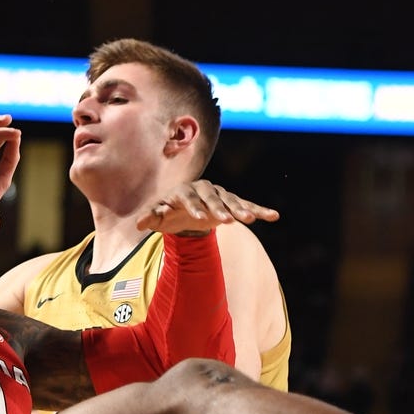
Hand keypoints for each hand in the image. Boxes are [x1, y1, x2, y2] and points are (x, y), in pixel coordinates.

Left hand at [134, 180, 279, 234]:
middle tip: (227, 220)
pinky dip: (260, 210)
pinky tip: (274, 216)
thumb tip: (139, 223)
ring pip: (232, 201)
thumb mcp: (158, 217)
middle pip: (213, 197)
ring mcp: (219, 195)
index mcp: (183, 191)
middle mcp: (203, 189)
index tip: (199, 217)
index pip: (189, 198)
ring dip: (240, 209)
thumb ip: (151, 218)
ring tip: (250, 219)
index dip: (194, 207)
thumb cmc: (169, 213)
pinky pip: (247, 205)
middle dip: (219, 208)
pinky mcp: (232, 202)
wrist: (184, 211)